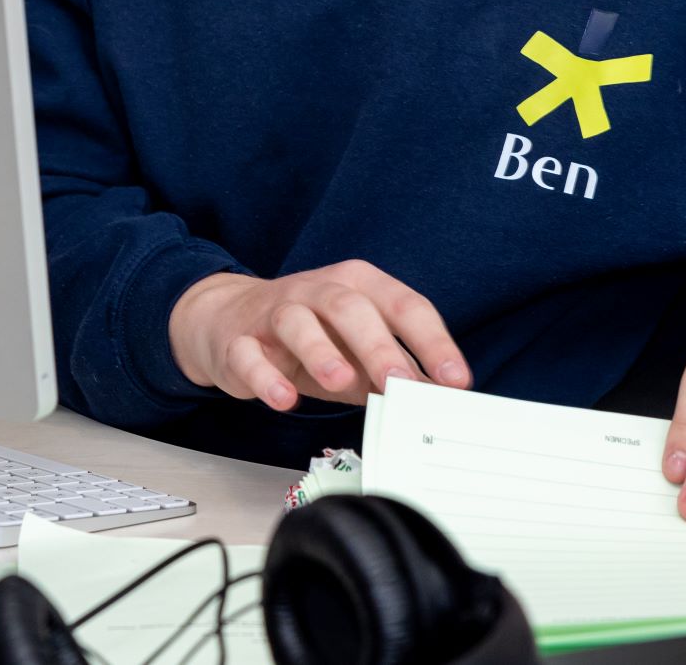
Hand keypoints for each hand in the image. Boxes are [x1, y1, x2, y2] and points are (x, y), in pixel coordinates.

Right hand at [170, 261, 472, 410]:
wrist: (229, 319)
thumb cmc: (311, 336)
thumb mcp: (359, 348)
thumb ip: (396, 369)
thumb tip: (440, 398)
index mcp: (358, 285)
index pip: (402, 305)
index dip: (432, 341)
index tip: (456, 379)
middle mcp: (317, 291)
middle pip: (350, 308)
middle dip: (379, 346)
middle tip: (402, 383)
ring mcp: (274, 312)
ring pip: (297, 322)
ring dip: (320, 351)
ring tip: (340, 380)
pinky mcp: (238, 340)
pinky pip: (248, 353)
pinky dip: (265, 375)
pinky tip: (283, 399)